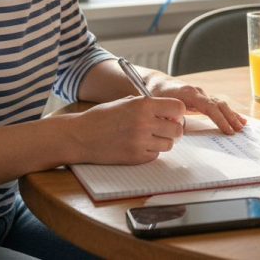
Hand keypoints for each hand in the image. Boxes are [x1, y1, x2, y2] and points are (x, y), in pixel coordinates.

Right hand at [69, 95, 185, 164]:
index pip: (178, 108)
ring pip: (169, 144)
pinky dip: (150, 151)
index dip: (177, 112)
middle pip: (178, 129)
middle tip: (163, 128)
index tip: (171, 115)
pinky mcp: (135, 157)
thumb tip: (171, 112)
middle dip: (173, 129)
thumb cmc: (103, 116)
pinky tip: (138, 145)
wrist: (80, 136)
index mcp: (143, 105)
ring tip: (148, 137)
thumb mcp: (127, 102)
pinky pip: (155, 155)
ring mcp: (140, 142)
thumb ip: (150, 105)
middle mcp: (144, 123)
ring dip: (162, 141)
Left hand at [147, 76, 246, 134]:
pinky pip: (217, 105)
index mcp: (188, 93)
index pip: (209, 106)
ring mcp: (200, 94)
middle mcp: (197, 92)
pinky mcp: (201, 99)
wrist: (154, 83)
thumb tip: (177, 124)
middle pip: (218, 104)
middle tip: (239, 130)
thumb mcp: (157, 105)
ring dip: (231, 115)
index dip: (219, 118)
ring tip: (242, 126)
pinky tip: (237, 119)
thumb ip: (167, 115)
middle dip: (230, 117)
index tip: (227, 130)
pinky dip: (227, 113)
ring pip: (220, 104)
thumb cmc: (154, 94)